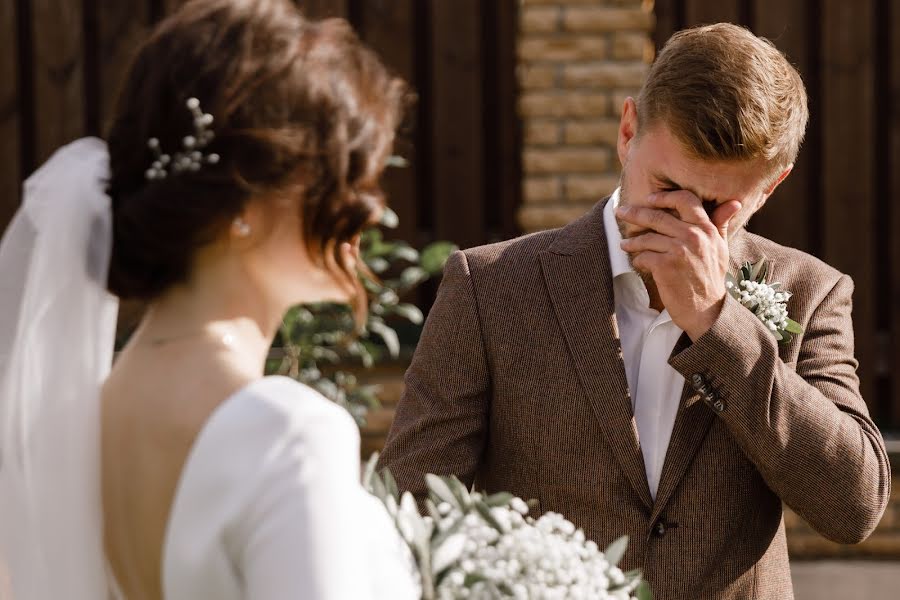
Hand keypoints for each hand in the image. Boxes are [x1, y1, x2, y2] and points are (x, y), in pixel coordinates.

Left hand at [616, 191, 741, 339]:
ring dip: (632, 241)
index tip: (649, 199)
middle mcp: (694, 236)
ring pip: (647, 237)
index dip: (665, 196)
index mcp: (707, 229)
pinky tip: (638, 263)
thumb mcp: (721, 248)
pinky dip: (638, 260)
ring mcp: (679, 251)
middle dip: (635, 213)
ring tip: (624, 244)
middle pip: (658, 216)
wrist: (707, 311)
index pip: (685, 199)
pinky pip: (643, 256)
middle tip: (620, 211)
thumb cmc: (712, 279)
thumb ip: (720, 224)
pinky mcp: (666, 266)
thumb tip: (734, 202)